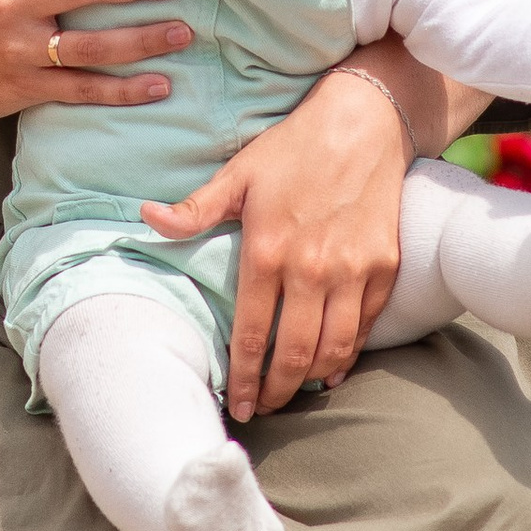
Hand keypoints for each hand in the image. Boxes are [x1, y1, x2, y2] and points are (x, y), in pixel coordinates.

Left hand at [144, 66, 408, 418]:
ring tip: (294, 392)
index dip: (244, 378)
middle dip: (277, 391)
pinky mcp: (384, 268)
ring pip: (334, 349)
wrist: (365, 122)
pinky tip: (334, 367)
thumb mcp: (238, 173)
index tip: (239, 404)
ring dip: (312, 379)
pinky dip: (350, 354)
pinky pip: (366, 326)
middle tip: (264, 408)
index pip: (253, 335)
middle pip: (294, 354)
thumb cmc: (294, 147)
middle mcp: (312, 270)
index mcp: (268, 251)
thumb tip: (146, 218)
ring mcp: (353, 272)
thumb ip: (195, 208)